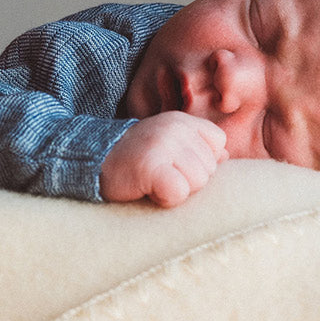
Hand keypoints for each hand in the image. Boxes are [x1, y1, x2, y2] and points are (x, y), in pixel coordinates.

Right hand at [101, 111, 227, 206]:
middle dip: (188, 180)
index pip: (218, 143)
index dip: (201, 162)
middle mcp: (175, 129)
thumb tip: (225, 156)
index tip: (175, 165)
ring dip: (177, 190)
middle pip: (210, 168)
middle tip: (160, 175)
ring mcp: (162, 145)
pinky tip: (150, 190)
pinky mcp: (150, 166)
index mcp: (182, 121)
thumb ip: (197, 148)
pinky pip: (178, 192)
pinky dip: (166, 199)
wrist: (94, 162)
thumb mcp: (168, 145)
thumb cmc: (135, 159)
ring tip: (154, 182)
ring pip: (198, 182)